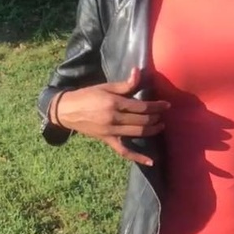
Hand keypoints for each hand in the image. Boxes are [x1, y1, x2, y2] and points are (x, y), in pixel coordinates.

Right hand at [54, 67, 169, 165]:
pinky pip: (124, 151)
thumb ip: (125, 84)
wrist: (66, 111)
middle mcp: (113, 118)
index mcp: (114, 103)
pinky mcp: (107, 140)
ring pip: (137, 133)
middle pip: (141, 121)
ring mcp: (110, 131)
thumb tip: (138, 72)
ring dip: (152, 131)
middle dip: (155, 117)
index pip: (141, 107)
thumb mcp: (106, 87)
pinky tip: (151, 162)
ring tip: (160, 126)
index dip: (156, 106)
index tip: (166, 105)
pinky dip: (138, 157)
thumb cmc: (87, 95)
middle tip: (164, 114)